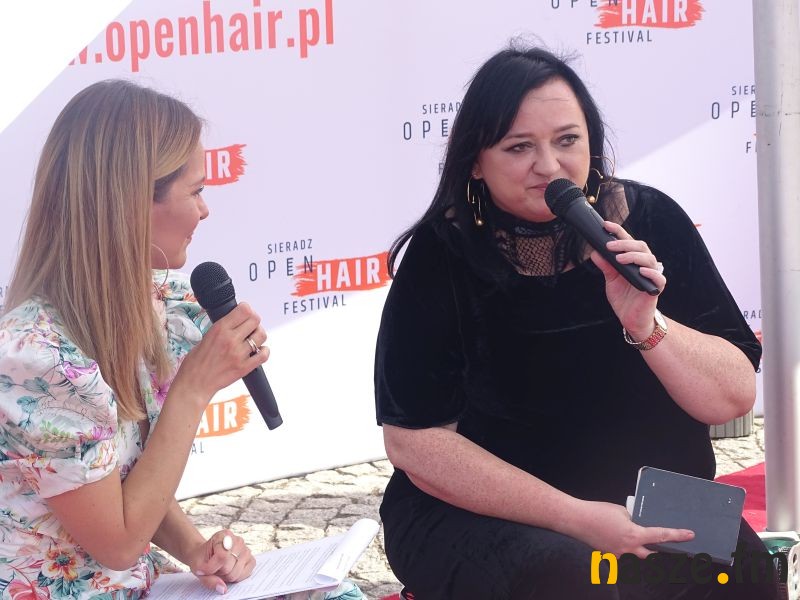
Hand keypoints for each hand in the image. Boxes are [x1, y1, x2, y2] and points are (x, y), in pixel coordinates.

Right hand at [172, 303, 269, 404]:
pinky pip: (264, 355)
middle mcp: (231, 340)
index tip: (245, 312)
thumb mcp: (206, 336)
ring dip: (259, 335)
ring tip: (252, 339)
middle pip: (255, 320)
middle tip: (250, 326)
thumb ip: (223, 328)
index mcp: (220, 329)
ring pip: (262, 335)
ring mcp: (239, 354)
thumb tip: (237, 320)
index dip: (247, 309)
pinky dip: (264, 351)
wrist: (194, 384)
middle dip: (254, 321)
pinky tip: (257, 351)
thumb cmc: (196, 362)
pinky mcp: (244, 367)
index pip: (244, 309)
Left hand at [188, 530, 255, 592]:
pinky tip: (230, 570)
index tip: (203, 570)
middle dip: (219, 573)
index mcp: (223, 536)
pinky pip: (246, 573)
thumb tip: (223, 588)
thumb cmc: (202, 558)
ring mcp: (246, 549)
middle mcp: (237, 540)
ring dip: (227, 576)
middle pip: (229, 567)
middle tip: (214, 568)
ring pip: (237, 572)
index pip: (222, 557)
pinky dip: (237, 577)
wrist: (206, 553)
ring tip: (222, 568)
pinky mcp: (251, 558)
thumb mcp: (198, 567)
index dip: (212, 568)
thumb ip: (209, 579)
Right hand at [571, 501, 693, 558]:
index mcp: (634, 534)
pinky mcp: (608, 557)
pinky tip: (621, 545)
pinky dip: (626, 554)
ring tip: (645, 548)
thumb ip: (633, 519)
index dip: (677, 535)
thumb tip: (637, 524)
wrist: (577, 519)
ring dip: (643, 555)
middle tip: (675, 555)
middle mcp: (628, 549)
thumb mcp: (620, 511)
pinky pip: (623, 559)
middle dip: (664, 557)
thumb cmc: (597, 512)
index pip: (661, 535)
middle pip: (654, 558)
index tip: (690, 535)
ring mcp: (618, 556)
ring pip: (638, 560)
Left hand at [589, 221, 665, 339]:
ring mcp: (652, 275)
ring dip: (633, 256)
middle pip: (640, 246)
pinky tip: (641, 271)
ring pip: (649, 259)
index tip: (606, 226)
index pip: (628, 241)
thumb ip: (606, 266)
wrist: (631, 319)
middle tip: (609, 246)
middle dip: (624, 243)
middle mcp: (644, 264)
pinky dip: (650, 273)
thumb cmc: (623, 298)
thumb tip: (595, 252)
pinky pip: (659, 278)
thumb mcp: (610, 280)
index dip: (618, 232)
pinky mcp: (657, 288)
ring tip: (619, 259)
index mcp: (633, 260)